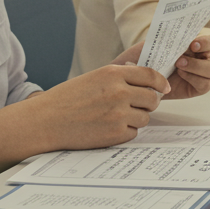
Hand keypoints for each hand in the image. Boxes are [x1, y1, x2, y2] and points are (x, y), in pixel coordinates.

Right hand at [28, 64, 169, 148]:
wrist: (46, 121)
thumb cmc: (66, 99)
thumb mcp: (94, 77)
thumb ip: (119, 77)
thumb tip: (145, 81)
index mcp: (113, 74)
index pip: (150, 75)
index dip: (160, 82)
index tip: (163, 87)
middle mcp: (119, 92)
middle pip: (152, 98)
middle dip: (149, 102)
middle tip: (140, 105)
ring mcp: (118, 114)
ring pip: (145, 117)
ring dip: (136, 118)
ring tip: (117, 117)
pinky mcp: (115, 134)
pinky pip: (133, 133)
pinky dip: (125, 132)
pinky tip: (109, 127)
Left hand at [109, 35, 209, 99]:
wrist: (136, 77)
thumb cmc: (146, 57)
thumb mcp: (155, 44)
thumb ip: (168, 37)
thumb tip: (177, 30)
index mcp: (195, 44)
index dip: (206, 42)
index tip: (192, 44)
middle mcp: (201, 58)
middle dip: (202, 54)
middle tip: (180, 58)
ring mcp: (200, 73)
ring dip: (196, 67)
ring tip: (177, 67)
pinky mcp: (196, 87)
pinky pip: (205, 85)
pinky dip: (193, 79)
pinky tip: (179, 76)